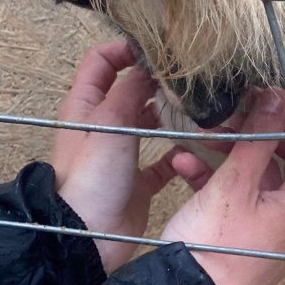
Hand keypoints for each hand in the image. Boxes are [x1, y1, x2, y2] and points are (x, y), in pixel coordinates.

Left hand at [53, 41, 178, 272]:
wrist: (89, 235)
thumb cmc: (92, 177)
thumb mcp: (110, 122)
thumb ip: (132, 89)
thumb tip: (152, 66)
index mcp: (85, 107)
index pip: (101, 62)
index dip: (125, 49)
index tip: (157, 51)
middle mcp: (102, 127)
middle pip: (131, 92)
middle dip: (158, 84)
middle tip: (189, 81)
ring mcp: (121, 155)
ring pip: (151, 125)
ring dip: (173, 118)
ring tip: (199, 112)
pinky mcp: (138, 181)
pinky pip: (164, 163)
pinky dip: (180, 156)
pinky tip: (196, 153)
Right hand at [161, 90, 284, 284]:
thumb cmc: (214, 248)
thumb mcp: (234, 185)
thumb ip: (259, 138)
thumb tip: (277, 99)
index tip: (264, 98)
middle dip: (253, 134)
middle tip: (227, 116)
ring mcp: (276, 229)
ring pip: (258, 178)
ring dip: (228, 154)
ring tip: (198, 138)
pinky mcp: (250, 237)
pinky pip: (241, 200)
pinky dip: (216, 180)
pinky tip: (183, 166)